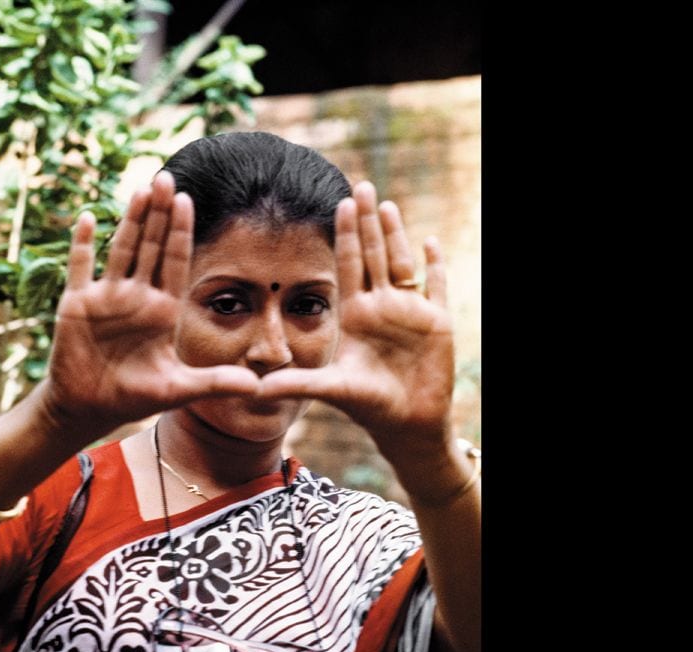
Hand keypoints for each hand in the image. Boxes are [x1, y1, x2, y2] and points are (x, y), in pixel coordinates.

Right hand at [41, 171, 259, 430]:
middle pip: (151, 246)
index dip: (180, 231)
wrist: (89, 407)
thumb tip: (258, 387)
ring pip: (121, 249)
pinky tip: (90, 218)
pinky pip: (80, 267)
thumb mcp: (178, 390)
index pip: (175, 261)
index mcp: (163, 309)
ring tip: (140, 189)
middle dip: (159, 213)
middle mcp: (137, 296)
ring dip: (129, 220)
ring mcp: (106, 296)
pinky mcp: (77, 303)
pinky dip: (83, 243)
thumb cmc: (134, 397)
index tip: (188, 200)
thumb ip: (215, 383)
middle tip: (166, 177)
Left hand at [258, 181, 456, 470]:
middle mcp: (380, 306)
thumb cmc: (368, 406)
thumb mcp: (329, 390)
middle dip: (367, 221)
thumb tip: (255, 388)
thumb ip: (296, 384)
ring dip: (396, 234)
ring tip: (386, 204)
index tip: (339, 203)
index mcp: (355, 313)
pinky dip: (436, 265)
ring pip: (402, 262)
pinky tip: (431, 242)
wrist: (407, 424)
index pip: (349, 264)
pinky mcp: (437, 322)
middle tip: (361, 185)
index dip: (346, 234)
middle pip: (374, 254)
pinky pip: (437, 285)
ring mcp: (409, 311)